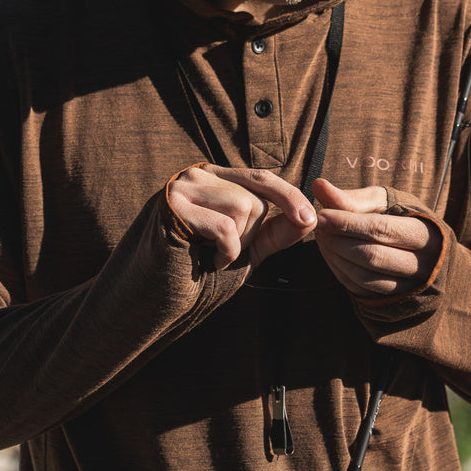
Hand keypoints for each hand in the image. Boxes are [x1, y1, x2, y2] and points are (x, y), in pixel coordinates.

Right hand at [167, 165, 316, 270]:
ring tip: (211, 253)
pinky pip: (224, 227)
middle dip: (250, 234)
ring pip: (242, 208)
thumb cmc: (200, 270)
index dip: (288, 196)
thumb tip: (310, 217)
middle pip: (254, 198)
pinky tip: (206, 260)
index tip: (309, 218)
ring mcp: (183, 186)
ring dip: (236, 244)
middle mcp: (198, 174)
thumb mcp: (247, 247)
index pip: (261, 178)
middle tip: (221, 251)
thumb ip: (275, 231)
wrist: (160, 295)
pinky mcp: (173, 204)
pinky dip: (225, 252)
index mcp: (215, 178)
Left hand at [312, 178, 441, 298]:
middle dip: (338, 241)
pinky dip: (340, 272)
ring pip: (365, 277)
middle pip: (372, 255)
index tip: (322, 215)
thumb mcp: (384, 201)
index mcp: (427, 233)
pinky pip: (361, 289)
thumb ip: (352, 197)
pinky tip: (329, 254)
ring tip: (321, 238)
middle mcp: (424, 264)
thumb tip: (319, 185)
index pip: (381, 229)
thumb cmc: (400, 217)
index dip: (348, 223)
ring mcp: (411, 287)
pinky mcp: (394, 300)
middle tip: (318, 227)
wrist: (424, 249)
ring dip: (336, 257)